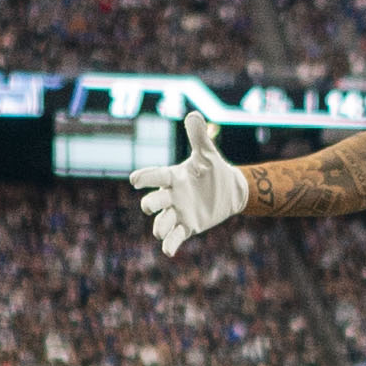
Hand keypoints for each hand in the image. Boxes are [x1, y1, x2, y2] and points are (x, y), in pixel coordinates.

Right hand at [132, 111, 246, 255]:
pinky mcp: (188, 226)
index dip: (145, 178)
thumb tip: (194, 114)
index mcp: (172, 177)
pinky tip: (169, 251)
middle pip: (154, 201)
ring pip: (162, 222)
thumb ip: (199, 137)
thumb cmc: (214, 170)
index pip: (155, 176)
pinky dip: (170, 244)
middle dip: (150, 203)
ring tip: (159, 231)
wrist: (230, 190)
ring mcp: (178, 212)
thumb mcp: (208, 154)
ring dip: (159, 226)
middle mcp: (171, 196)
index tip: (135, 180)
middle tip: (149, 205)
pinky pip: (176, 237)